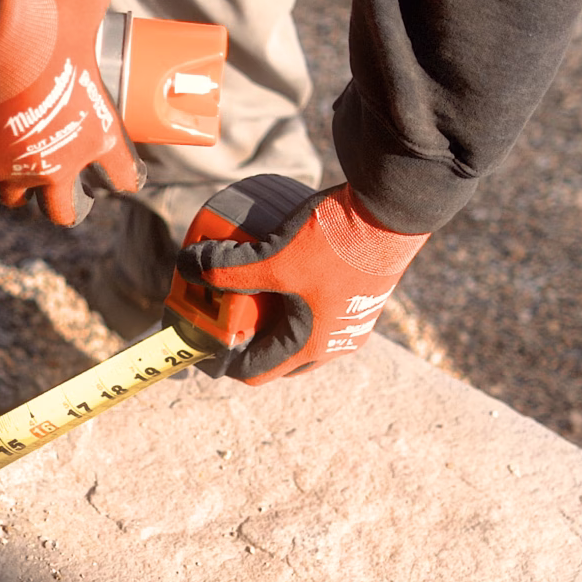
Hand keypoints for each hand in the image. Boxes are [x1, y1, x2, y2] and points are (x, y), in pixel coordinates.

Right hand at [0, 0, 141, 225]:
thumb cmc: (33, 27)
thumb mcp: (77, 6)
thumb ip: (91, 1)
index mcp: (92, 134)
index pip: (122, 174)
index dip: (126, 177)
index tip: (124, 178)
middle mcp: (52, 163)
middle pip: (64, 211)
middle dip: (67, 205)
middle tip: (66, 191)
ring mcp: (8, 168)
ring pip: (14, 198)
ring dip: (18, 187)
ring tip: (17, 168)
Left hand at [179, 183, 428, 383]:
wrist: (395, 210)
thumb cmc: (334, 241)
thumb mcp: (273, 257)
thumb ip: (227, 267)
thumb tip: (186, 264)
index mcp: (310, 346)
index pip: (254, 371)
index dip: (222, 362)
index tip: (201, 344)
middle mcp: (335, 344)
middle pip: (278, 356)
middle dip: (247, 342)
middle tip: (221, 317)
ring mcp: (353, 323)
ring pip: (301, 334)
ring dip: (274, 324)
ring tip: (249, 297)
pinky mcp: (363, 297)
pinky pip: (320, 313)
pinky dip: (296, 306)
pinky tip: (286, 281)